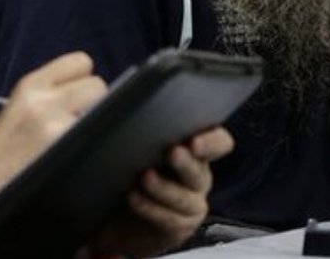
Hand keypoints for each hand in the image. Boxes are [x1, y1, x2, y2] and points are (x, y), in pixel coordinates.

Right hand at [0, 52, 105, 215]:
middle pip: (98, 85)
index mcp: (31, 86)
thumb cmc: (4, 152)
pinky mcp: (66, 147)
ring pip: (103, 110)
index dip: (84, 80)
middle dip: (95, 103)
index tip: (79, 96)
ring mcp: (55, 124)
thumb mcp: (20, 108)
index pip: (80, 61)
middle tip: (79, 123)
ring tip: (75, 140)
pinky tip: (77, 155)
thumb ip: (52, 92)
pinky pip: (98, 135)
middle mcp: (42, 100)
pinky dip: (95, 144)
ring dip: (96, 123)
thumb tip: (92, 88)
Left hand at [88, 127, 234, 256]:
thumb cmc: (122, 174)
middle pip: (202, 169)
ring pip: (187, 196)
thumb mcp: (129, 147)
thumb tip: (113, 104)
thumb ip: (134, 127)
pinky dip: (152, 208)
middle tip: (171, 153)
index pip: (218, 141)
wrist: (112, 217)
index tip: (193, 140)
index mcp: (193, 150)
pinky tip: (134, 198)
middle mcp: (198, 176)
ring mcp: (191, 202)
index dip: (211, 140)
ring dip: (165, 188)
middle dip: (186, 162)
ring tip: (144, 178)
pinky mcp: (179, 226)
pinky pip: (171, 219)